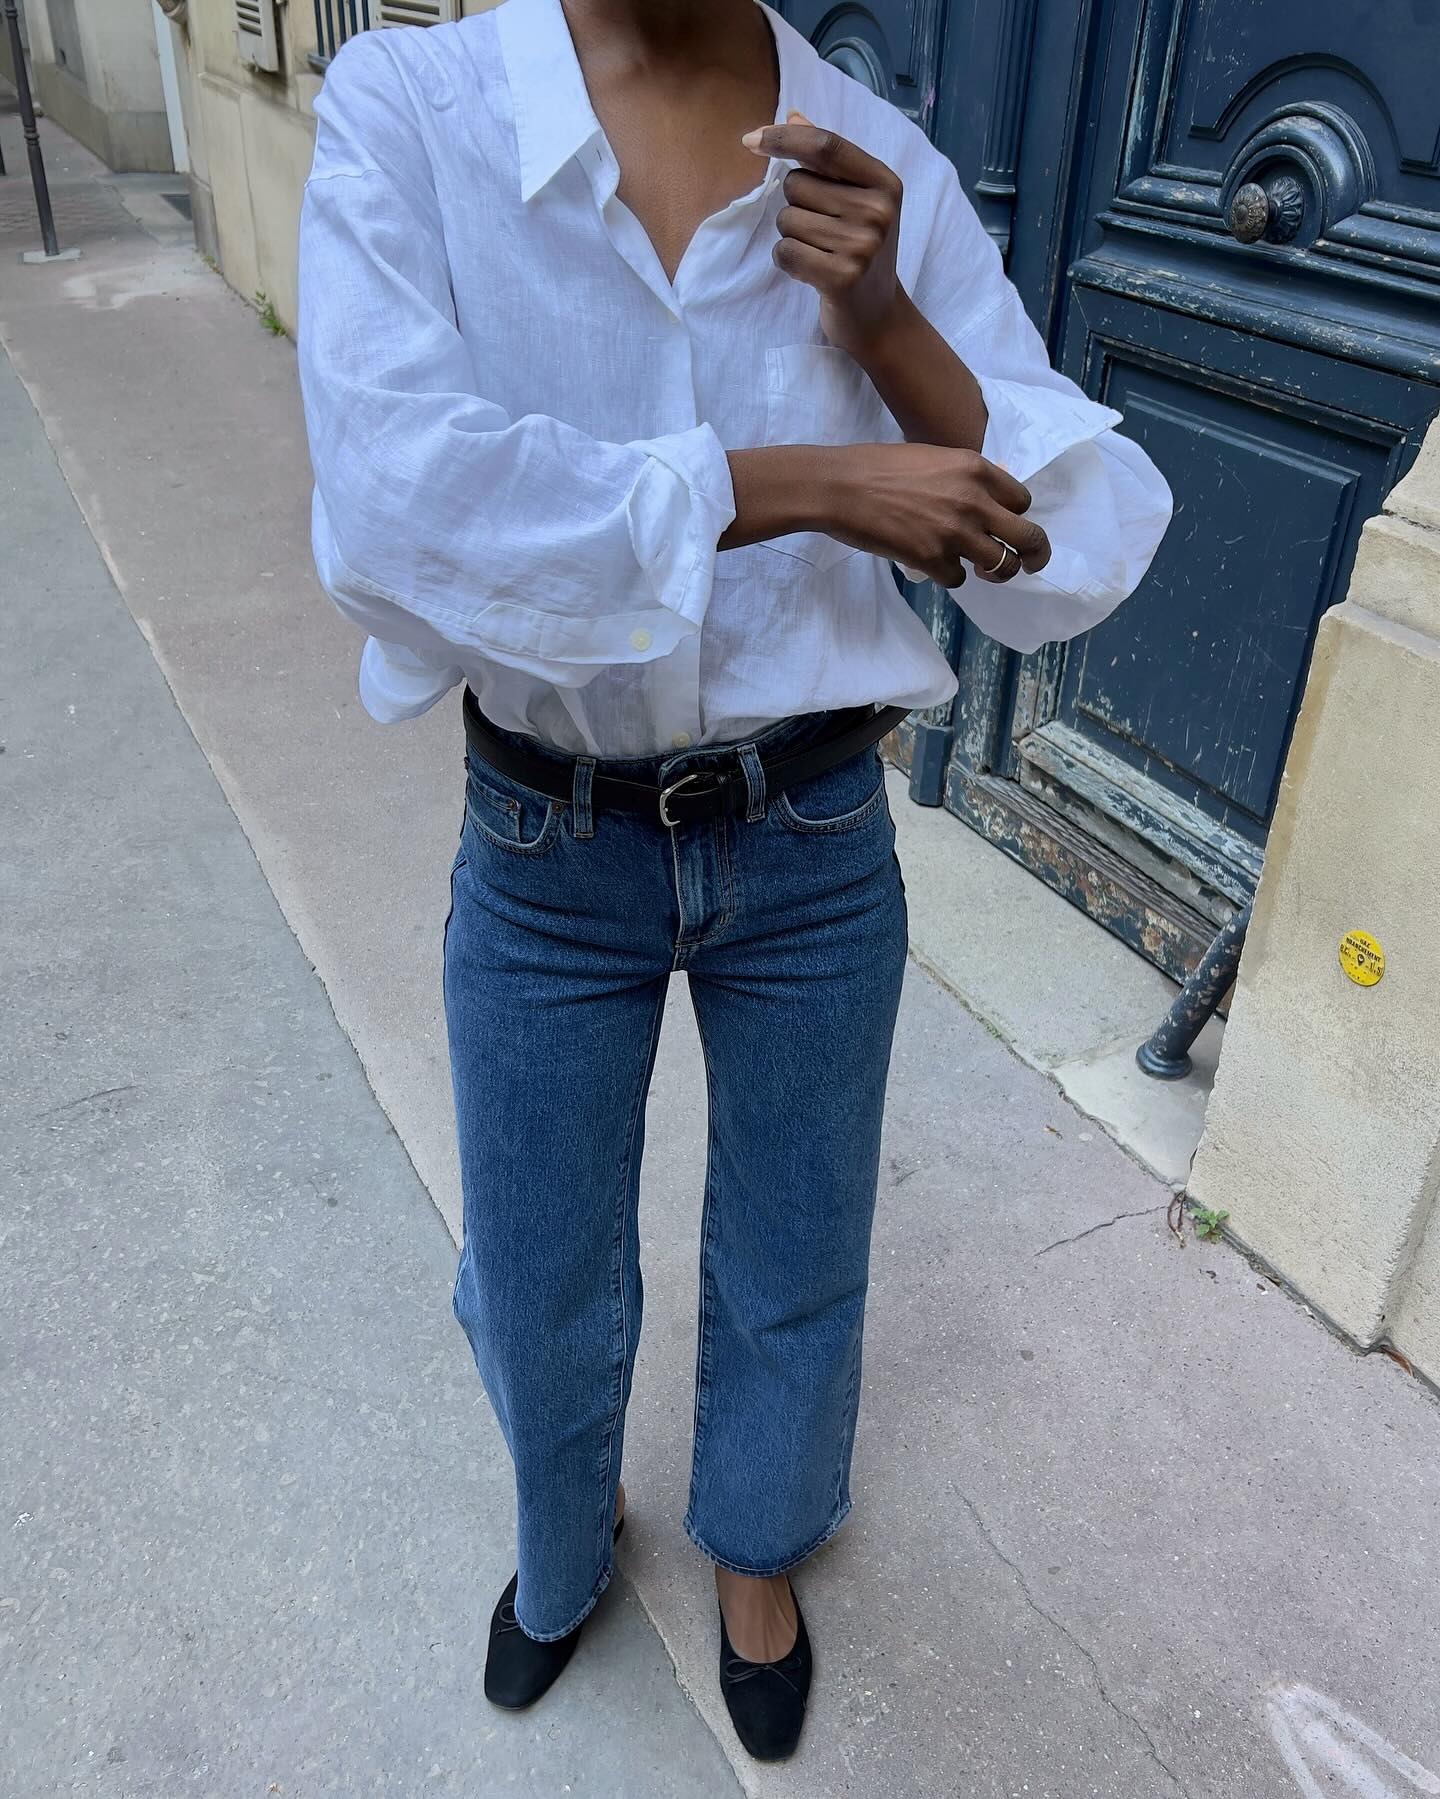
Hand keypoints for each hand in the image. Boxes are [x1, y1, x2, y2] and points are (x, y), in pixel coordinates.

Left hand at [742, 113, 904, 354]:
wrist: (878, 316)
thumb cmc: (860, 252)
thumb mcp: (857, 200)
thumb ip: (827, 159)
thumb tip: (792, 114)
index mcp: (884, 183)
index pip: (825, 145)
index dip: (783, 138)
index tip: (750, 139)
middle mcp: (877, 211)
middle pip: (796, 185)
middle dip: (794, 205)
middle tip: (821, 232)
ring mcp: (862, 245)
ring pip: (787, 220)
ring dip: (791, 237)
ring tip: (820, 253)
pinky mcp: (842, 277)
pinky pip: (785, 252)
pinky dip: (787, 261)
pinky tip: (810, 271)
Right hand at [821, 442, 1050, 585]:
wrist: (841, 486)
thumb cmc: (879, 467)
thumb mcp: (934, 458)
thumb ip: (964, 478)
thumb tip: (982, 499)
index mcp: (976, 470)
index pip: (1022, 501)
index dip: (1017, 516)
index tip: (1007, 525)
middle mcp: (974, 501)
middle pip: (1028, 537)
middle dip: (1036, 555)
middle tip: (1031, 564)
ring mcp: (955, 533)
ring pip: (1002, 565)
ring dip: (995, 572)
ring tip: (982, 570)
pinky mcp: (932, 559)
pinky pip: (958, 579)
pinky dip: (949, 576)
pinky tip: (933, 565)